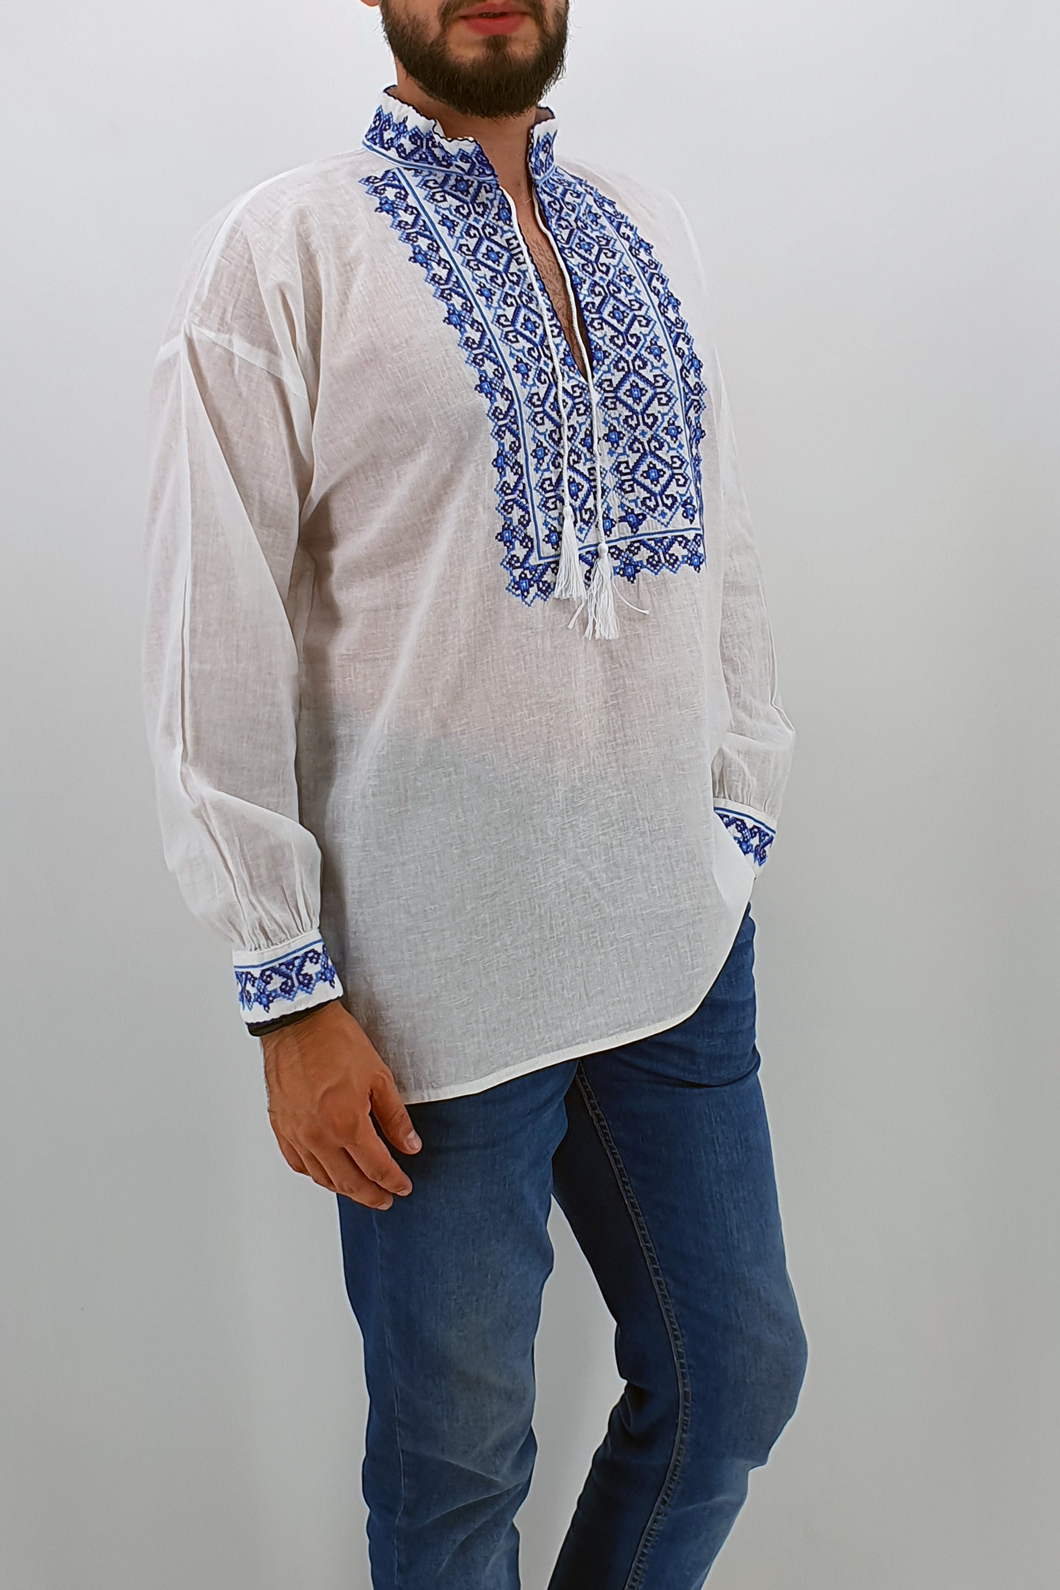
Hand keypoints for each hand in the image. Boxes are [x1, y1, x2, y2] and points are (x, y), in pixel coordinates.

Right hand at [261, 1002, 421, 1208]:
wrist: (297, 1021)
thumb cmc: (336, 1041)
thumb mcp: (379, 1076)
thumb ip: (395, 1117)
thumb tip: (411, 1146)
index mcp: (347, 1124)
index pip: (376, 1168)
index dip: (394, 1182)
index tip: (403, 1187)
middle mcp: (319, 1136)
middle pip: (349, 1182)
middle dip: (372, 1195)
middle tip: (386, 1198)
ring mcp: (296, 1133)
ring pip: (322, 1177)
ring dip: (344, 1189)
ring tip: (360, 1189)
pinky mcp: (280, 1126)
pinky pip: (298, 1163)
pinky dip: (315, 1173)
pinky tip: (326, 1172)